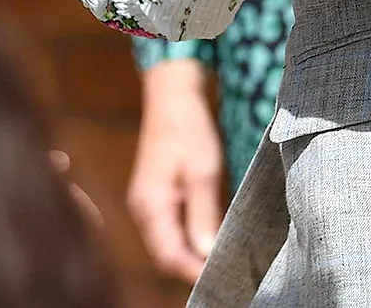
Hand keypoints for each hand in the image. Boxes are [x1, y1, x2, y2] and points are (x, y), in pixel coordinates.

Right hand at [126, 60, 226, 282]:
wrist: (173, 92)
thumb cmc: (188, 128)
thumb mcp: (203, 171)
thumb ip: (203, 215)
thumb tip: (205, 253)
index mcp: (150, 206)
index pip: (169, 256)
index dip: (194, 272)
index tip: (221, 278)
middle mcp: (144, 209)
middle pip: (166, 254)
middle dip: (192, 267)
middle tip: (226, 272)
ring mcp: (148, 201)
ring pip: (168, 241)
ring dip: (191, 253)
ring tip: (222, 259)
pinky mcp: (157, 193)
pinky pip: (170, 226)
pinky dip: (188, 237)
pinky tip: (209, 236)